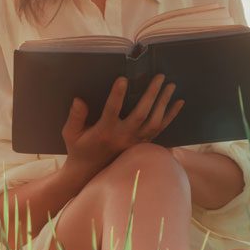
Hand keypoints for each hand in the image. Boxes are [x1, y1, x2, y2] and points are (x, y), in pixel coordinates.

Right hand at [61, 74, 184, 175]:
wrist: (90, 173)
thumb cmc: (79, 148)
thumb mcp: (71, 133)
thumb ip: (75, 117)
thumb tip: (79, 99)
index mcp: (104, 131)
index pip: (112, 111)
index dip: (117, 95)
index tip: (123, 79)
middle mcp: (123, 136)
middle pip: (141, 114)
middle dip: (151, 94)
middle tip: (160, 76)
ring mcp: (135, 141)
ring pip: (154, 122)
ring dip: (163, 103)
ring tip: (171, 85)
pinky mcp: (142, 143)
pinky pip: (160, 129)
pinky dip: (171, 115)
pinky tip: (179, 102)